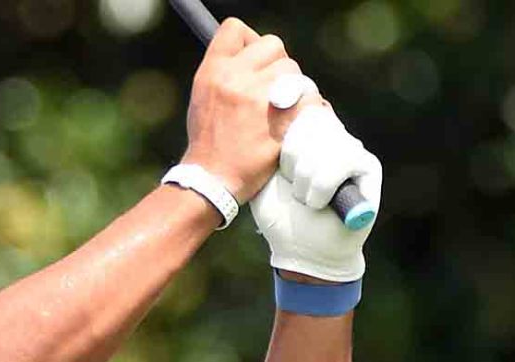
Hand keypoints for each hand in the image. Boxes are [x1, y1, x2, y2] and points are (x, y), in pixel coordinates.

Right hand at [180, 19, 308, 202]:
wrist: (212, 179)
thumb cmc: (209, 140)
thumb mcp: (203, 97)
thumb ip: (225, 72)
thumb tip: (253, 56)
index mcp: (213, 71)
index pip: (235, 29)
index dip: (249, 41)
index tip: (254, 60)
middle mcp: (236, 79)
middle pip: (273, 46)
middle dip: (276, 66)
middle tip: (271, 90)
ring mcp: (261, 99)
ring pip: (295, 72)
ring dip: (294, 88)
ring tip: (281, 109)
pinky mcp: (283, 119)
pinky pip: (310, 98)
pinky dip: (309, 109)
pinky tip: (296, 121)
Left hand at [250, 106, 382, 281]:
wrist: (301, 248)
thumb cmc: (279, 212)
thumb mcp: (261, 174)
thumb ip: (264, 142)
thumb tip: (270, 101)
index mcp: (299, 129)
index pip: (295, 101)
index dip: (284, 124)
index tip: (274, 155)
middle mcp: (327, 131)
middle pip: (307, 121)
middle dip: (290, 163)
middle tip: (292, 189)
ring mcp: (349, 145)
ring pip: (322, 144)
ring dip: (305, 182)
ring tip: (305, 200)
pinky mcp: (368, 165)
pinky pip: (343, 160)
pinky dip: (321, 189)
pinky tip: (319, 203)